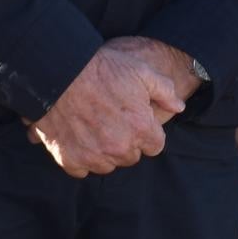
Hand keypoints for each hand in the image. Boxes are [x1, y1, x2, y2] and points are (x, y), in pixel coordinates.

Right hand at [27, 41, 184, 176]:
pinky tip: (76, 137)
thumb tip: (178, 106)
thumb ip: (165, 91)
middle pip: (130, 157)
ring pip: (106, 165)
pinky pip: (80, 169)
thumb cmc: (101, 68)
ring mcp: (94, 156)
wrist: (59, 72)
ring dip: (103, 152)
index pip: (155, 145)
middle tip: (112, 121)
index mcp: (141, 128)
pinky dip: (79, 157)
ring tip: (93, 128)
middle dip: (125, 142)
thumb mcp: (141, 71)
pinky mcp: (69, 159)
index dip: (146, 132)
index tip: (135, 120)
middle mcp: (120, 147)